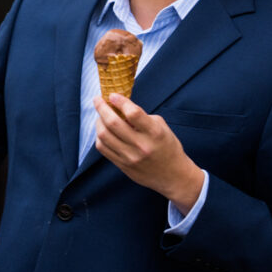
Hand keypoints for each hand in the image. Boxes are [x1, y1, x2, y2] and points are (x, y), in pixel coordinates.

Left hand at [93, 94, 204, 212]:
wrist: (173, 176)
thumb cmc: (168, 147)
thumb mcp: (161, 127)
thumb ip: (141, 116)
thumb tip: (119, 107)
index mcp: (154, 133)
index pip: (133, 113)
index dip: (120, 101)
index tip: (113, 95)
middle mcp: (141, 146)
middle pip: (113, 123)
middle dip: (102, 107)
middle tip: (97, 99)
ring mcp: (130, 157)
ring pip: (103, 136)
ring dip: (99, 121)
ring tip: (101, 116)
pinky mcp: (123, 166)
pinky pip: (103, 148)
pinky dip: (100, 136)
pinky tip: (103, 131)